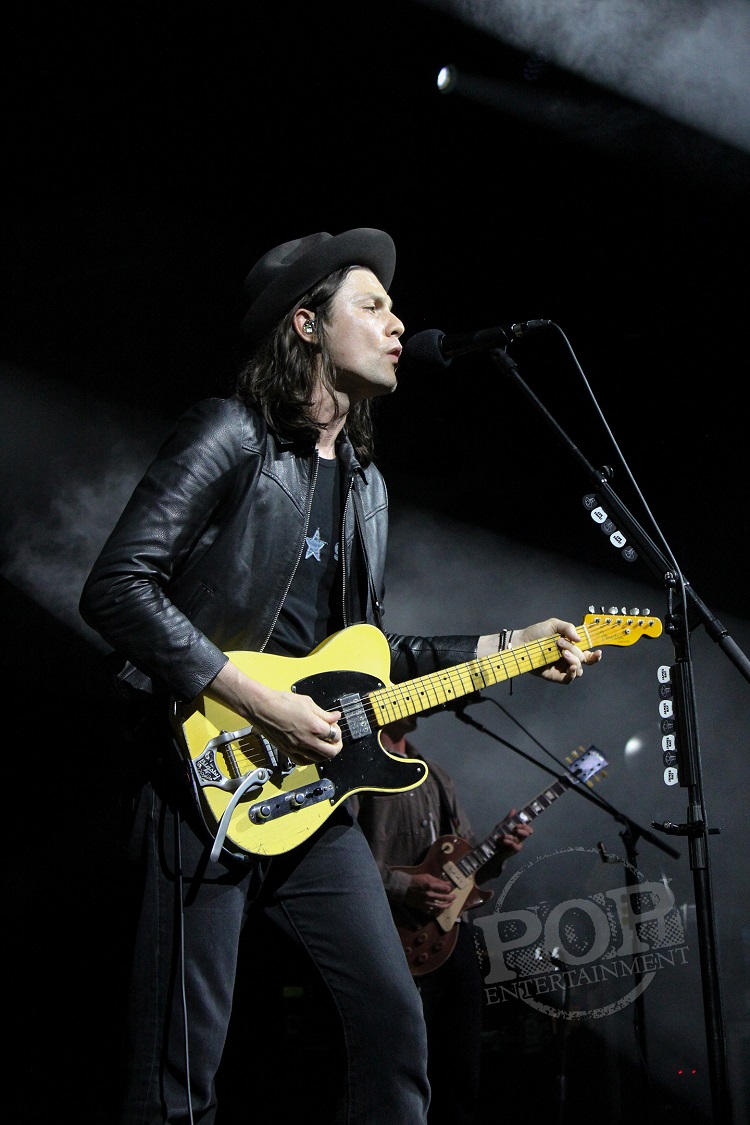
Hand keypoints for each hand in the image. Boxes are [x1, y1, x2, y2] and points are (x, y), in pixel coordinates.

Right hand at [205, 661, 341, 763]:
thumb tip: (335, 717)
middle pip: (331, 752)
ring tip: (323, 743)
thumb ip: (324, 713)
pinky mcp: (288, 752)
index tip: (334, 724)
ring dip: (325, 753)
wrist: (262, 708)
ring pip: (319, 760)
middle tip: (334, 738)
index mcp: (315, 727)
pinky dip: (311, 759)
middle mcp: (307, 741)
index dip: (337, 729)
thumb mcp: (307, 703)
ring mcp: (297, 749)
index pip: (336, 735)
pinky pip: (304, 762)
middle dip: (336, 745)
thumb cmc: (281, 702)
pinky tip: (311, 751)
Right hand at [403, 872, 455, 914]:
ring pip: (440, 907)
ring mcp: (426, 902)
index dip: (449, 889)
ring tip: (450, 904)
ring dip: (447, 906)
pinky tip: (441, 909)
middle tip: (454, 897)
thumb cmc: (416, 880)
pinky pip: (433, 911)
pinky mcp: (423, 907)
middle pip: (444, 898)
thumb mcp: (427, 876)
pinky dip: (438, 911)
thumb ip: (438, 880)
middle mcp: (429, 895)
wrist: (403, 888)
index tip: (450, 888)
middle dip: (451, 898)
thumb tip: (448, 883)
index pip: (445, 889)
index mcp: (430, 885)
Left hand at [494, 811, 531, 861]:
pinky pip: (514, 844)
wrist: (492, 849)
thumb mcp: (501, 826)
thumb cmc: (498, 836)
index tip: (519, 824)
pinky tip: (502, 840)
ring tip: (502, 836)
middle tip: (515, 828)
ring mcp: (518, 843)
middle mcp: (519, 837)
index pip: (526, 827)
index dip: (526, 825)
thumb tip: (514, 810)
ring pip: (518, 838)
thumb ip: (508, 819)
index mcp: (517, 830)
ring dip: (509, 836)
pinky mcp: (515, 849)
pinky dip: (508, 841)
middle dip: (522, 829)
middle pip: (527, 833)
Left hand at [516, 617, 602, 683]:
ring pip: (578, 671)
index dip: (596, 656)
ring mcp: (562, 668)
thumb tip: (579, 639)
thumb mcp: (553, 624)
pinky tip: (570, 668)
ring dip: (575, 661)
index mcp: (572, 647)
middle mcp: (568, 659)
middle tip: (560, 643)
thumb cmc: (536, 633)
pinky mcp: (554, 676)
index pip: (588, 654)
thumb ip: (568, 627)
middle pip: (583, 660)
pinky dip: (572, 675)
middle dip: (575, 650)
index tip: (598, 652)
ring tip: (563, 653)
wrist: (521, 642)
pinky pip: (568, 680)